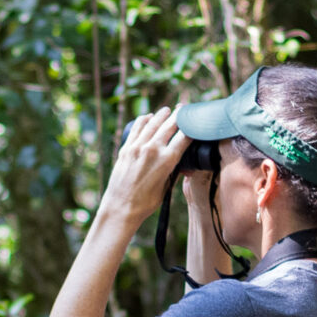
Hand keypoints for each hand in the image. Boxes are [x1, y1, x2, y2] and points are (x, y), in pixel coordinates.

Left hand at [97, 108, 188, 231]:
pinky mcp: (126, 149)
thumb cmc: (145, 203)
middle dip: (178, 115)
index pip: (185, 136)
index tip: (196, 120)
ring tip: (167, 110)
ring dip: (162, 115)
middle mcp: (152, 150)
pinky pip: (136, 128)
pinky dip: (144, 120)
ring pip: (153, 123)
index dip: (192, 126)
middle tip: (183, 108)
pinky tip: (149, 117)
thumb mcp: (166, 187)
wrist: (120, 208)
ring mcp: (137, 147)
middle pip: (170, 125)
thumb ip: (175, 172)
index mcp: (167, 160)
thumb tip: (186, 166)